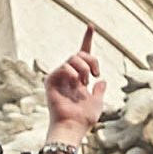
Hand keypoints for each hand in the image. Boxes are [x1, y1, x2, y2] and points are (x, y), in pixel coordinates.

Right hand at [44, 22, 108, 142]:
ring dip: (84, 68)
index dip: (87, 39)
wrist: (73, 127)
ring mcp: (59, 78)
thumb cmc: (84, 119)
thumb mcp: (97, 102)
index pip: (83, 55)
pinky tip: (75, 83)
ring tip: (85, 82)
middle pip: (79, 54)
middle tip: (95, 74)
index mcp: (78, 79)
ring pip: (73, 58)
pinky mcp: (51, 81)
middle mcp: (67, 76)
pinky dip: (72, 73)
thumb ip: (99, 90)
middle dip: (92, 60)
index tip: (91, 25)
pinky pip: (63, 67)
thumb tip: (101, 81)